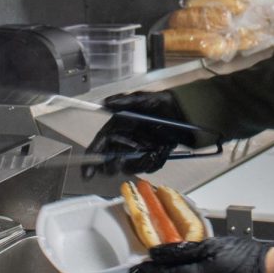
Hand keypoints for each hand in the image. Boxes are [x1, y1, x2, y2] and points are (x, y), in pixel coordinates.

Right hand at [80, 91, 194, 177]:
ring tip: (154, 150)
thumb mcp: (144, 99)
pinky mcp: (152, 156)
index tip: (87, 173)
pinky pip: (148, 167)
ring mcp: (139, 150)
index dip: (92, 159)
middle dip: (115, 165)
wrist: (185, 112)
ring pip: (131, 166)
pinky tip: (162, 150)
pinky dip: (154, 161)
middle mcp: (127, 140)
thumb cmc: (163, 103)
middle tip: (123, 161)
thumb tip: (107, 102)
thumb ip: (125, 101)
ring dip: (140, 162)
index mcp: (119, 127)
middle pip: (111, 161)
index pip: (100, 144)